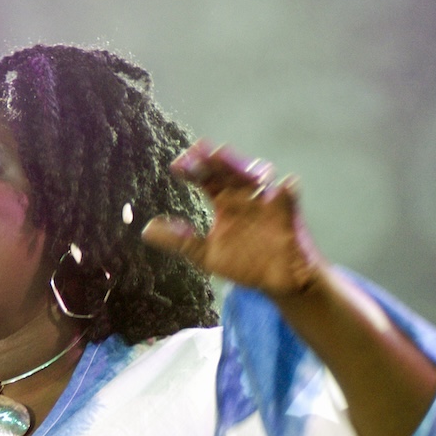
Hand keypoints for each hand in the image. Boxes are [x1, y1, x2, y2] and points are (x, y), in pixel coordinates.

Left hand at [141, 140, 325, 300]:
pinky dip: (286, 192)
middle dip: (218, 160)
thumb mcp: (206, 255)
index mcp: (224, 201)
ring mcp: (266, 203)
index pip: (206, 178)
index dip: (192, 169)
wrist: (276, 283)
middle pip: (230, 170)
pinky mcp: (288, 216)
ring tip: (236, 167)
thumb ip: (179, 241)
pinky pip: (289, 199)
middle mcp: (244, 196)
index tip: (177, 168)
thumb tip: (147, 229)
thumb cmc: (244, 263)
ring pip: (259, 177)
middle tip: (203, 152)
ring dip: (249, 169)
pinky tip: (282, 189)